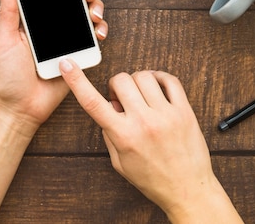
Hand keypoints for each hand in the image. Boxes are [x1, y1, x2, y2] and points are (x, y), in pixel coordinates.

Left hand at [0, 0, 107, 128]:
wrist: (22, 107)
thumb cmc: (9, 77)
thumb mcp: (4, 41)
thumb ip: (8, 12)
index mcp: (34, 17)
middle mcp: (52, 24)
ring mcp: (67, 38)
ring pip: (88, 12)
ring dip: (95, 5)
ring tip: (92, 10)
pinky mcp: (78, 53)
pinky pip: (94, 36)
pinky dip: (99, 29)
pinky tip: (97, 30)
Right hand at [59, 62, 241, 222]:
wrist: (188, 190)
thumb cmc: (153, 179)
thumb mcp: (120, 162)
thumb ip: (110, 133)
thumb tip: (108, 107)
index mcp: (124, 136)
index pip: (92, 102)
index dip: (75, 80)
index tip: (66, 63)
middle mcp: (144, 122)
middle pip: (120, 80)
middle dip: (116, 85)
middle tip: (121, 98)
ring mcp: (166, 115)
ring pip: (144, 76)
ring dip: (137, 81)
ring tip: (141, 96)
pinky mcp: (184, 111)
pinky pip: (170, 80)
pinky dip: (160, 78)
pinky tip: (157, 88)